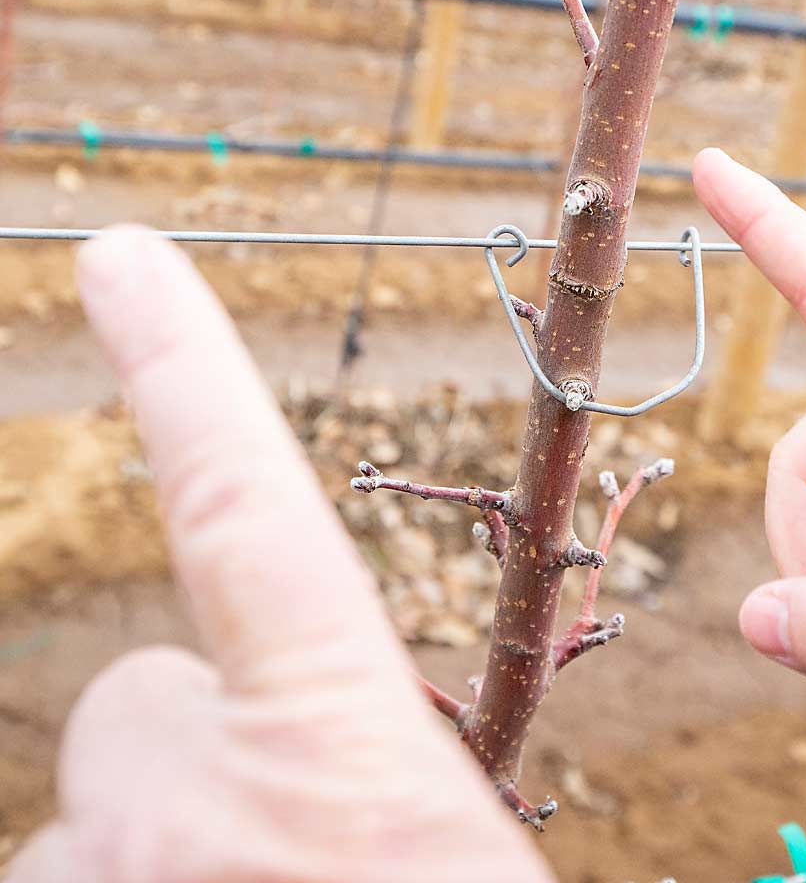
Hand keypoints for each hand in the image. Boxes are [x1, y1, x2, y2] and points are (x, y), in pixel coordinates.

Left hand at [9, 227, 553, 882]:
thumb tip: (284, 754)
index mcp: (335, 735)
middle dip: (196, 756)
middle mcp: (190, 796)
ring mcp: (100, 871)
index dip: (177, 361)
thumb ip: (355, 763)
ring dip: (163, 857)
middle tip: (291, 848)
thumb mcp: (442, 843)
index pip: (237, 499)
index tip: (120, 251)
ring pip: (97, 823)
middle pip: (144, 707)